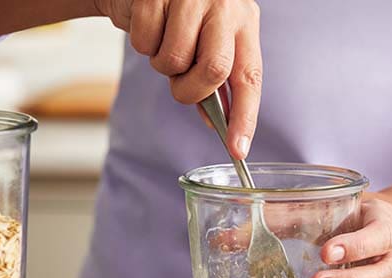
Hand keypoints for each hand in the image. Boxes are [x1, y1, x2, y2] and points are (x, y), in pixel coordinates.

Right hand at [95, 0, 261, 158]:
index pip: (249, 77)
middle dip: (191, 90)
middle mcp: (224, 5)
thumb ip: (213, 81)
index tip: (238, 148)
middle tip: (180, 85)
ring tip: (163, 46)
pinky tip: (149, 28)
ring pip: (175, 59)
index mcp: (243, 22)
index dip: (244, 117)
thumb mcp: (205, 45)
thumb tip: (219, 123)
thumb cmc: (177, 22)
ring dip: (162, 65)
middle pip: (215, 69)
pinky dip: (142, 45)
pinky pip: (145, 42)